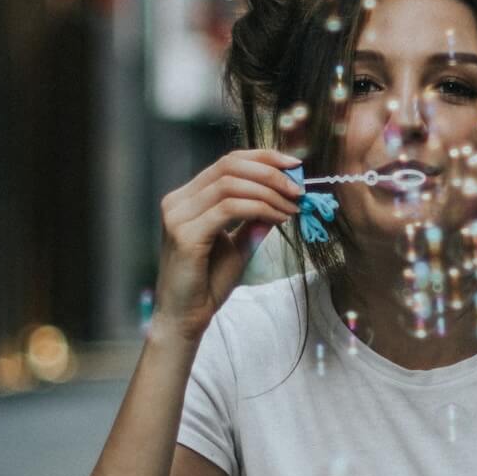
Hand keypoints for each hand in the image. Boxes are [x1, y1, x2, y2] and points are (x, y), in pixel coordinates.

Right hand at [153, 149, 304, 341]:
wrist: (185, 317)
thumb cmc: (208, 283)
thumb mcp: (238, 245)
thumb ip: (254, 219)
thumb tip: (282, 198)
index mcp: (187, 198)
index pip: (227, 162)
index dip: (263, 158)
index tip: (294, 165)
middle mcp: (178, 201)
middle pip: (229, 166)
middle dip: (270, 172)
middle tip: (298, 188)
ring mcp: (178, 216)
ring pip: (231, 184)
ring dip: (269, 192)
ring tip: (292, 207)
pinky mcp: (185, 234)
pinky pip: (229, 208)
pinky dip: (260, 209)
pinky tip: (279, 219)